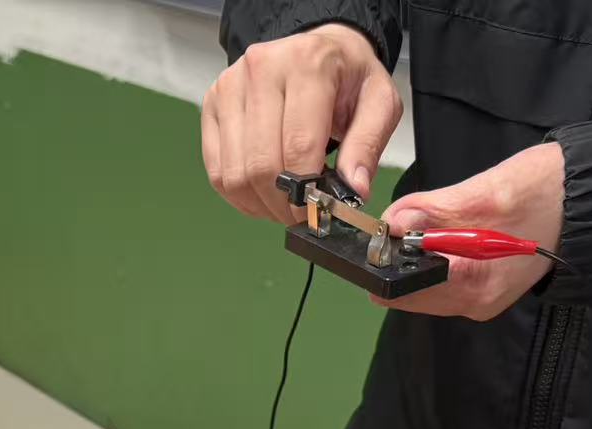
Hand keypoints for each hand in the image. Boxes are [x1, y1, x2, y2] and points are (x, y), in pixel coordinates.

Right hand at [202, 24, 400, 220]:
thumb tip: (353, 190)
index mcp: (308, 64)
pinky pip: (217, 171)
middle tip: (300, 215)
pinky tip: (261, 194)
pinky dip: (239, 195)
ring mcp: (230, 86)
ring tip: (283, 204)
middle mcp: (262, 69)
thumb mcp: (379, 103)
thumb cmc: (347, 77)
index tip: (316, 213)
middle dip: (281, 204)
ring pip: (235, 174)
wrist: (319, 50)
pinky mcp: (212, 105)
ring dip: (259, 204)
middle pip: (261, 164)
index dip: (306, 191)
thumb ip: (367, 146)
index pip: (298, 145)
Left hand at [378, 143, 565, 319]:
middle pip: (409, 288)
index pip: (402, 289)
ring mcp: (479, 297)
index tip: (387, 227)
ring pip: (423, 280)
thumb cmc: (551, 192)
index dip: (387, 258)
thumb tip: (392, 222)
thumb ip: (435, 211)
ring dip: (422, 249)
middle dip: (404, 253)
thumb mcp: (488, 193)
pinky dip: (439, 251)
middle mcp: (474, 302)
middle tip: (420, 213)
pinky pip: (443, 274)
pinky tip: (456, 226)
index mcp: (474, 288)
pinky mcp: (484, 284)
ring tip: (446, 215)